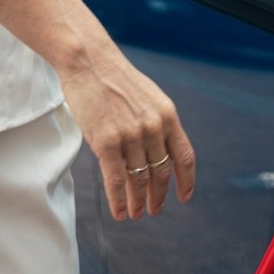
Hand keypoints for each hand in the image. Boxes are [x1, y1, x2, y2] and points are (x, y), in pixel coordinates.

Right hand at [0, 0, 195, 220]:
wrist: (88, 60)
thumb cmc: (112, 77)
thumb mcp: (146, 96)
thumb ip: (155, 121)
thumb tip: (158, 147)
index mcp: (168, 115)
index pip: (184, 156)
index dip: (186, 181)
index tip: (184, 197)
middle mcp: (154, 127)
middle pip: (161, 173)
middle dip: (158, 196)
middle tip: (153, 210)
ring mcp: (131, 135)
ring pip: (139, 180)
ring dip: (138, 202)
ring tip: (135, 214)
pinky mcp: (107, 142)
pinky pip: (117, 180)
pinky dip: (119, 200)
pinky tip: (119, 212)